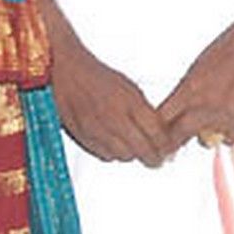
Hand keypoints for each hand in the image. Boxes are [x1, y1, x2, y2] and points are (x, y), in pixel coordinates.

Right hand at [51, 38, 171, 166]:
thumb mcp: (128, 87)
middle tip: (158, 159)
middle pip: (142, 150)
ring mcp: (98, 131)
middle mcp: (114, 119)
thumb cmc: (96, 77)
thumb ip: (144, 110)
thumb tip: (160, 129)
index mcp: (130, 102)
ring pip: (124, 156)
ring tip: (138, 150)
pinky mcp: (83, 139)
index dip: (166, 144)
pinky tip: (117, 146)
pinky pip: (105, 155)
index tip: (170, 147)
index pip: (157, 132)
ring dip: (133, 155)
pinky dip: (114, 154)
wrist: (64, 74)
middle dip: (154, 156)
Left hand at [156, 4, 233, 150]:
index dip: (157, 129)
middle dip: (175, 137)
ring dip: (204, 132)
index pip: (162, 121)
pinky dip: (227, 132)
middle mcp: (206, 106)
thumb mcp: (196, 69)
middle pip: (178, 136)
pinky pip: (229, 139)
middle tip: (176, 137)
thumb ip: (183, 95)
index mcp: (190, 90)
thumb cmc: (227, 49)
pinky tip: (229, 116)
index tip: (157, 134)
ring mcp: (227, 115)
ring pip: (204, 140)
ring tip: (213, 113)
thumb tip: (171, 117)